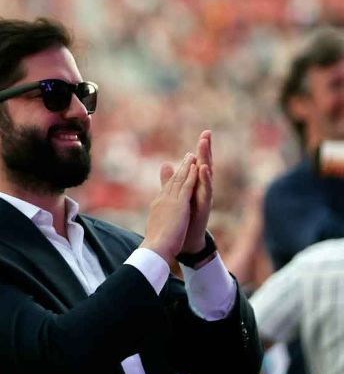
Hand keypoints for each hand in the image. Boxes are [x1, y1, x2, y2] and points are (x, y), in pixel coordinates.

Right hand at [141, 152, 197, 260]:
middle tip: (188, 156)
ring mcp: (170, 201)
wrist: (155, 248)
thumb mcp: (156, 226)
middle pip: (173, 180)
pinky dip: (192, 176)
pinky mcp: (179, 204)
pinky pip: (187, 186)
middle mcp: (163, 199)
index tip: (180, 170)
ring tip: (193, 155)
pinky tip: (197, 167)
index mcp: (158, 205)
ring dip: (187, 166)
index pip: (167, 188)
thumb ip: (157, 218)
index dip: (174, 178)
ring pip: (180, 180)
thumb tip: (156, 216)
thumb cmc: (154, 243)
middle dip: (182, 168)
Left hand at [181, 130, 212, 253]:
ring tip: (204, 145)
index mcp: (195, 185)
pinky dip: (204, 179)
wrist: (185, 239)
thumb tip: (166, 164)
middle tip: (207, 133)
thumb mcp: (176, 194)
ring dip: (206, 159)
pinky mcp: (204, 205)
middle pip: (204, 165)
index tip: (204, 133)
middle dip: (206, 149)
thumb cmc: (183, 217)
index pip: (198, 163)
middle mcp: (201, 188)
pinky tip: (203, 168)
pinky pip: (205, 190)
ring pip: (207, 175)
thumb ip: (171, 180)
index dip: (200, 149)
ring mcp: (204, 196)